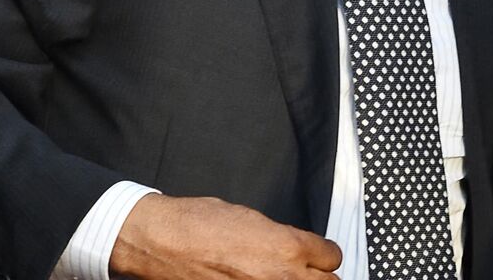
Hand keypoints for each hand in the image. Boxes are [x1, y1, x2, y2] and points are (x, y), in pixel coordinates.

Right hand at [111, 194, 341, 278]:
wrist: (160, 243)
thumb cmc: (196, 225)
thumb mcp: (249, 218)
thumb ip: (279, 237)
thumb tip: (292, 249)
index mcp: (287, 246)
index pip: (331, 257)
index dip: (321, 254)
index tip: (315, 255)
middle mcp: (281, 277)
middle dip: (317, 277)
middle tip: (302, 272)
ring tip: (276, 277)